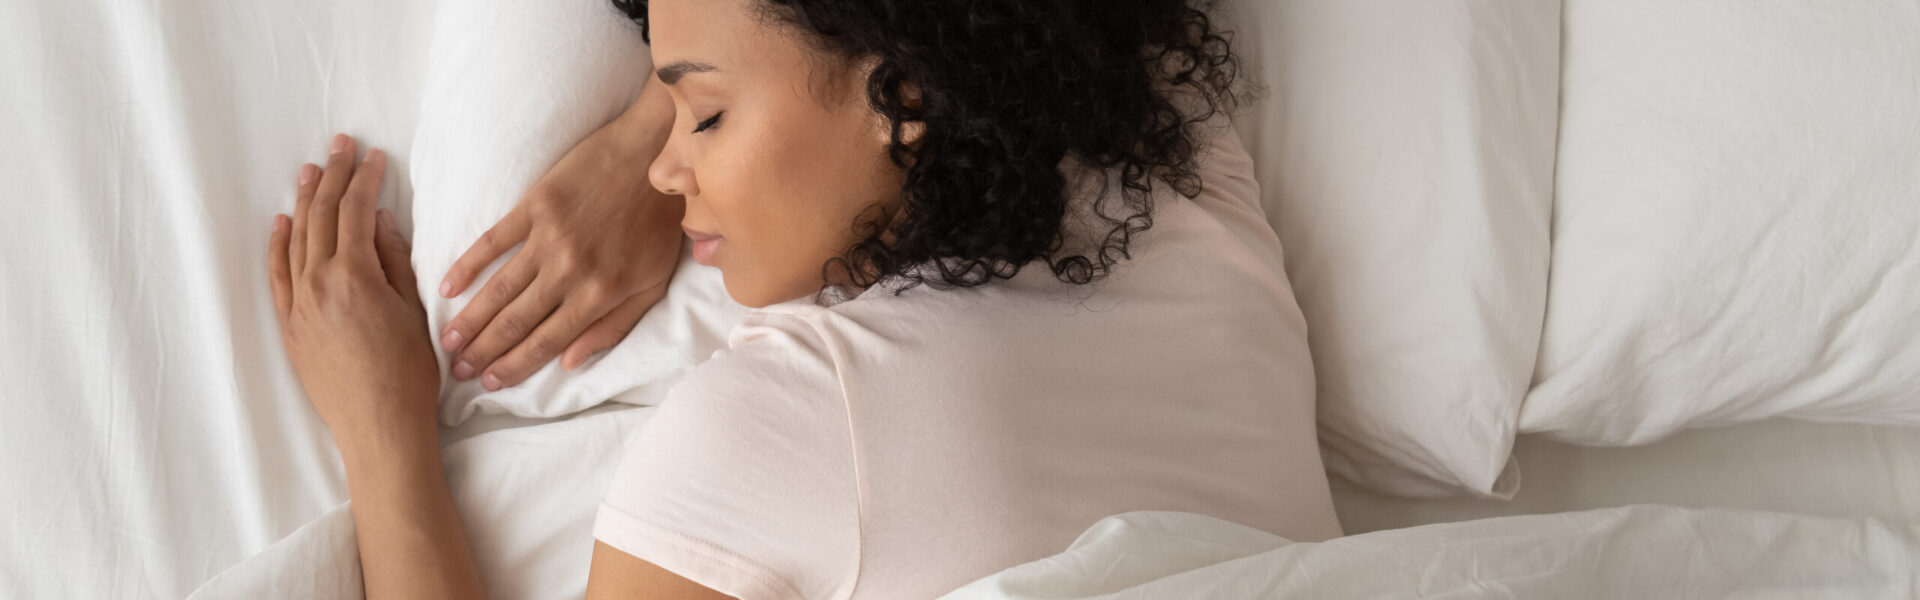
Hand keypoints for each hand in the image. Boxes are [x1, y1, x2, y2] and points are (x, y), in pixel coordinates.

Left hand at [269, 134, 440, 440]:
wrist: (378, 428)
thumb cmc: (408, 375)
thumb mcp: (414, 311)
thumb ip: (394, 262)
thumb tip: (379, 221)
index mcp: (353, 276)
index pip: (355, 213)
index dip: (364, 180)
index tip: (373, 156)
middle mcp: (317, 285)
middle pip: (322, 217)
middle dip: (332, 178)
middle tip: (340, 146)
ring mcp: (298, 306)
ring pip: (295, 240)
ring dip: (303, 202)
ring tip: (310, 171)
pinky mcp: (290, 328)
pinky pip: (277, 276)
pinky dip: (278, 245)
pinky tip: (281, 223)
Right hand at [437, 84, 682, 390]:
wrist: (656, 156)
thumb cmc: (659, 223)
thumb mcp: (653, 284)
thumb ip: (613, 327)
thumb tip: (569, 363)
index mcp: (599, 294)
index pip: (546, 341)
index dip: (515, 366)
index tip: (490, 384)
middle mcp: (569, 271)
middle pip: (516, 321)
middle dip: (484, 352)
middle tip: (456, 371)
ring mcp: (548, 237)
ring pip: (499, 289)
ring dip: (470, 319)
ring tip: (447, 342)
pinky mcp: (534, 205)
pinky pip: (493, 241)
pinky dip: (467, 266)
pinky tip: (447, 288)